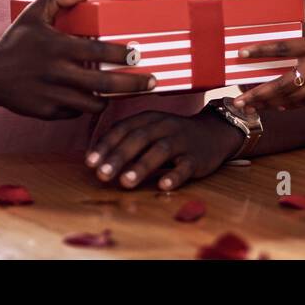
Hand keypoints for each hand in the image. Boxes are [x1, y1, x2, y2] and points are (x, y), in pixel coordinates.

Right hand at [0, 0, 154, 119]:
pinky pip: (75, 113)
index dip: (121, 54)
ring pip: (93, 103)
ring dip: (110, 99)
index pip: (98, 51)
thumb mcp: (33, 13)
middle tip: (151, 83)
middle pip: (104, 83)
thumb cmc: (15, 42)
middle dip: (132, 85)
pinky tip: (92, 99)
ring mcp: (53, 95)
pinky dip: (85, 108)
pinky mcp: (47, 112)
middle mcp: (57, 72)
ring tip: (123, 93)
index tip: (138, 55)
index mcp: (58, 47)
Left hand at [84, 110, 241, 189]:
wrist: (214, 133)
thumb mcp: (150, 130)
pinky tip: (163, 185)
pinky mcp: (197, 157)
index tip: (90, 162)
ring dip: (141, 166)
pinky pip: (185, 166)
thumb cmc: (172, 135)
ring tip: (126, 182)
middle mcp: (164, 126)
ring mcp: (182, 141)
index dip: (106, 145)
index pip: (123, 128)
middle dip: (118, 156)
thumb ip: (125, 141)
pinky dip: (174, 176)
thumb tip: (95, 160)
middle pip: (139, 139)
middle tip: (102, 175)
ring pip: (160, 151)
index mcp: (149, 118)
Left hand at [232, 0, 304, 111]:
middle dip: (256, 94)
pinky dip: (289, 105)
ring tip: (248, 108)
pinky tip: (277, 107)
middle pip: (280, 84)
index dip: (259, 51)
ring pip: (290, 98)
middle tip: (236, 100)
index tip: (240, 54)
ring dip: (268, 104)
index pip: (282, 49)